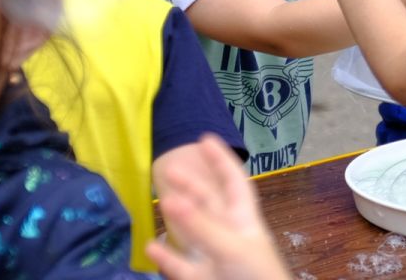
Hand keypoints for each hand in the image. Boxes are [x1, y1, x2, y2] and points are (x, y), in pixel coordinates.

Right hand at [147, 135, 291, 279]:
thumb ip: (201, 226)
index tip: (205, 139)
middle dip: (192, 185)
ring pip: (193, 235)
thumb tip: (171, 200)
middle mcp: (230, 236)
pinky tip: (150, 246)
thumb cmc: (255, 277)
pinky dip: (165, 257)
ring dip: (178, 220)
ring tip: (161, 204)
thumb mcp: (232, 247)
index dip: (221, 160)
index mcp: (245, 221)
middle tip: (169, 169)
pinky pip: (181, 266)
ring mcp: (215, 260)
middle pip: (210, 204)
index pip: (233, 183)